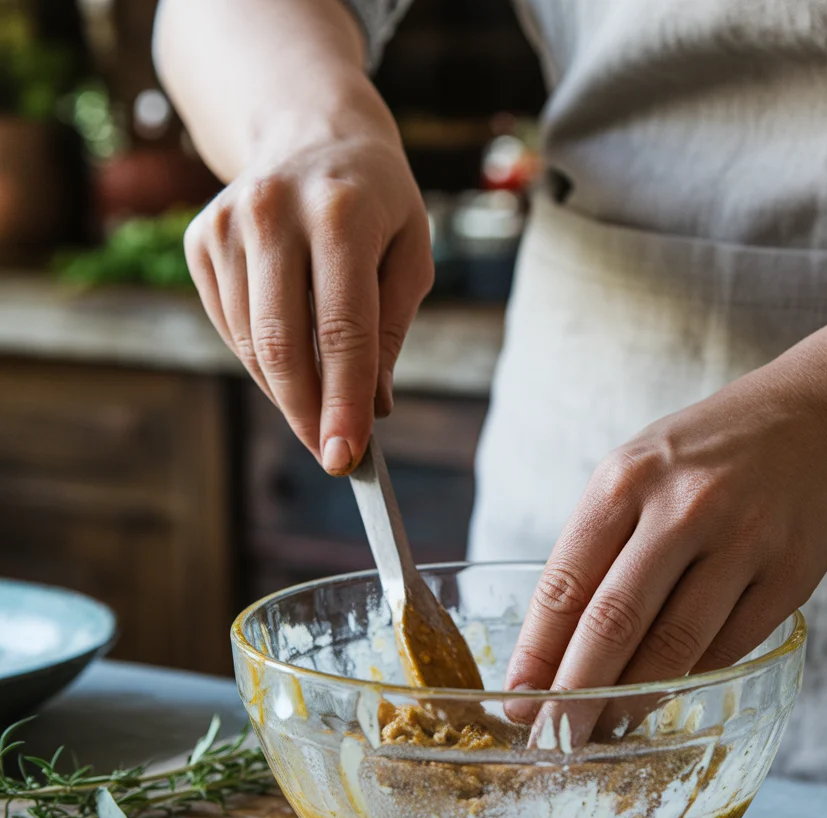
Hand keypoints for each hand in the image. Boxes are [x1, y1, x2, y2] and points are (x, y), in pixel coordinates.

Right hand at [185, 131, 432, 473]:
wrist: (310, 135)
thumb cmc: (375, 204)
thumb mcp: (410, 255)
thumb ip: (392, 331)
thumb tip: (370, 408)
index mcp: (340, 212)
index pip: (342, 329)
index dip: (343, 401)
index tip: (346, 456)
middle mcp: (273, 212)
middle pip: (283, 344)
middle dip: (308, 413)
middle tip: (331, 454)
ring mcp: (227, 224)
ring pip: (252, 345)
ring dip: (288, 391)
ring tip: (322, 399)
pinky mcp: (199, 240)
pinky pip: (230, 329)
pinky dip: (263, 361)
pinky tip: (292, 356)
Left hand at [505, 368, 826, 713]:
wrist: (807, 425)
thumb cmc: (695, 461)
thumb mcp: (630, 476)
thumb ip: (592, 550)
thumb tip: (547, 652)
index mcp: (625, 481)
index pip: (565, 584)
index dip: (537, 652)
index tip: (518, 699)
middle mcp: (683, 508)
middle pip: (614, 622)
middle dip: (575, 693)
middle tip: (554, 738)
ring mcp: (742, 542)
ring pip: (675, 646)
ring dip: (632, 700)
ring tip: (605, 728)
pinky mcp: (790, 575)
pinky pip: (727, 648)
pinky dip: (689, 680)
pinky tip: (664, 695)